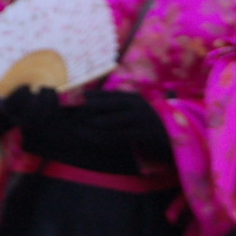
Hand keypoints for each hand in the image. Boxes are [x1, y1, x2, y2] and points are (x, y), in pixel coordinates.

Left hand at [0, 87, 169, 162]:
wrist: (175, 138)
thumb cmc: (145, 126)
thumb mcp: (128, 114)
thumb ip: (109, 110)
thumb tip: (81, 105)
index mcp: (127, 96)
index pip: (97, 95)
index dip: (78, 100)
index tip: (59, 105)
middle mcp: (133, 103)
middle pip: (98, 105)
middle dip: (79, 113)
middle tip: (63, 119)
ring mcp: (140, 116)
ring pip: (106, 121)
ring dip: (88, 128)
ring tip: (75, 132)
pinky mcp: (145, 132)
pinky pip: (118, 136)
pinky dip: (103, 139)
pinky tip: (92, 140)